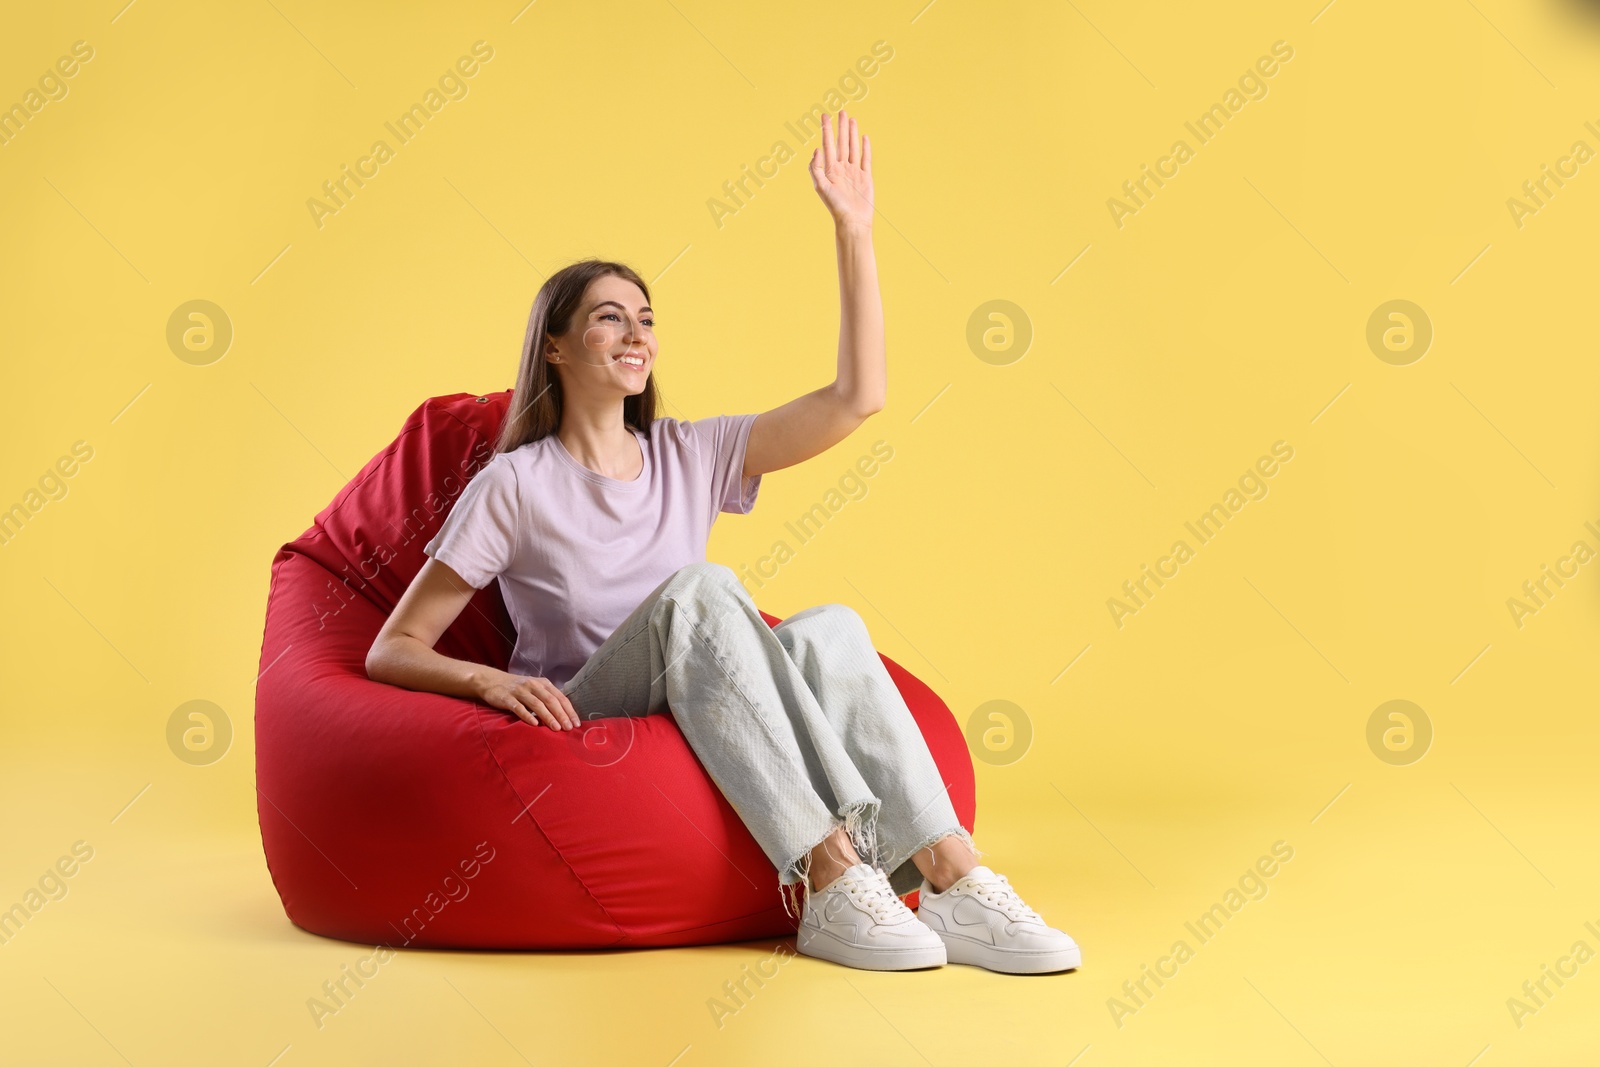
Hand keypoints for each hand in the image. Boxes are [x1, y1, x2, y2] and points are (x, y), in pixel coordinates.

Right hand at [476, 669, 579, 729]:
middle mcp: (533, 685)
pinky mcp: (507, 698)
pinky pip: (519, 707)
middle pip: (551, 701)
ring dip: (548, 717)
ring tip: (556, 728)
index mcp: (543, 684)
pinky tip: (534, 724)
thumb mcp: (535, 689)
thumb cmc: (518, 688)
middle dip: (561, 715)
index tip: (576, 723)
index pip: (560, 697)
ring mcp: (520, 691)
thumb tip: (565, 716)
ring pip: (537, 704)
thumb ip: (548, 698)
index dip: (569, 710)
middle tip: (569, 728)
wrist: (492, 681)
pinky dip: (527, 716)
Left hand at [809, 109, 872, 229]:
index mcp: (829, 170)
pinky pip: (865, 159)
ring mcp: (854, 172)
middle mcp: (841, 169)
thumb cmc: (835, 207)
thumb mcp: (821, 187)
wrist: (853, 221)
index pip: (827, 145)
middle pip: (841, 143)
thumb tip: (817, 149)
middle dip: (840, 128)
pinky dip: (865, 148)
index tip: (825, 116)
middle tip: (840, 111)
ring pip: (853, 148)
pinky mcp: (865, 177)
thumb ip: (816, 168)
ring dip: (852, 134)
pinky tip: (863, 137)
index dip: (826, 130)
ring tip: (851, 119)